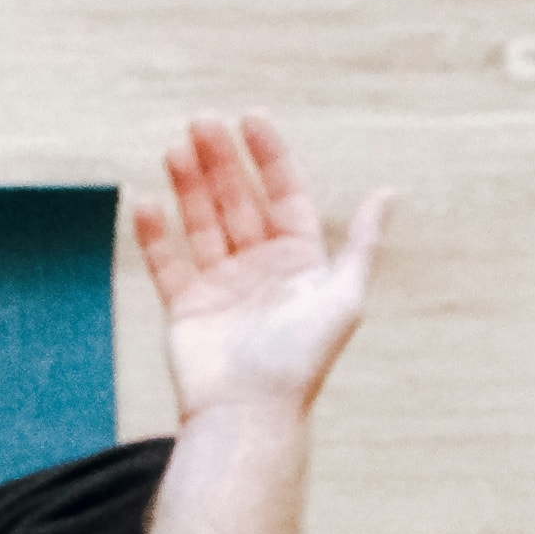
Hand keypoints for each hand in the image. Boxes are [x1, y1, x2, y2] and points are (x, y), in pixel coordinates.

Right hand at [130, 113, 392, 425]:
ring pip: (202, 222)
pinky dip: (156, 234)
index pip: (283, 194)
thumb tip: (387, 193)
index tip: (249, 119)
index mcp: (300, 261)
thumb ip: (362, 245)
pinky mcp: (185, 307)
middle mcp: (260, 268)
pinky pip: (167, 262)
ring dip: (188, 186)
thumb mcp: (344, 297)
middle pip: (238, 201)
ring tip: (174, 149)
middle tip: (200, 123)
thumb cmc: (300, 360)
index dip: (268, 156)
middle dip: (220, 162)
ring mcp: (221, 285)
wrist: (249, 414)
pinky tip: (146, 202)